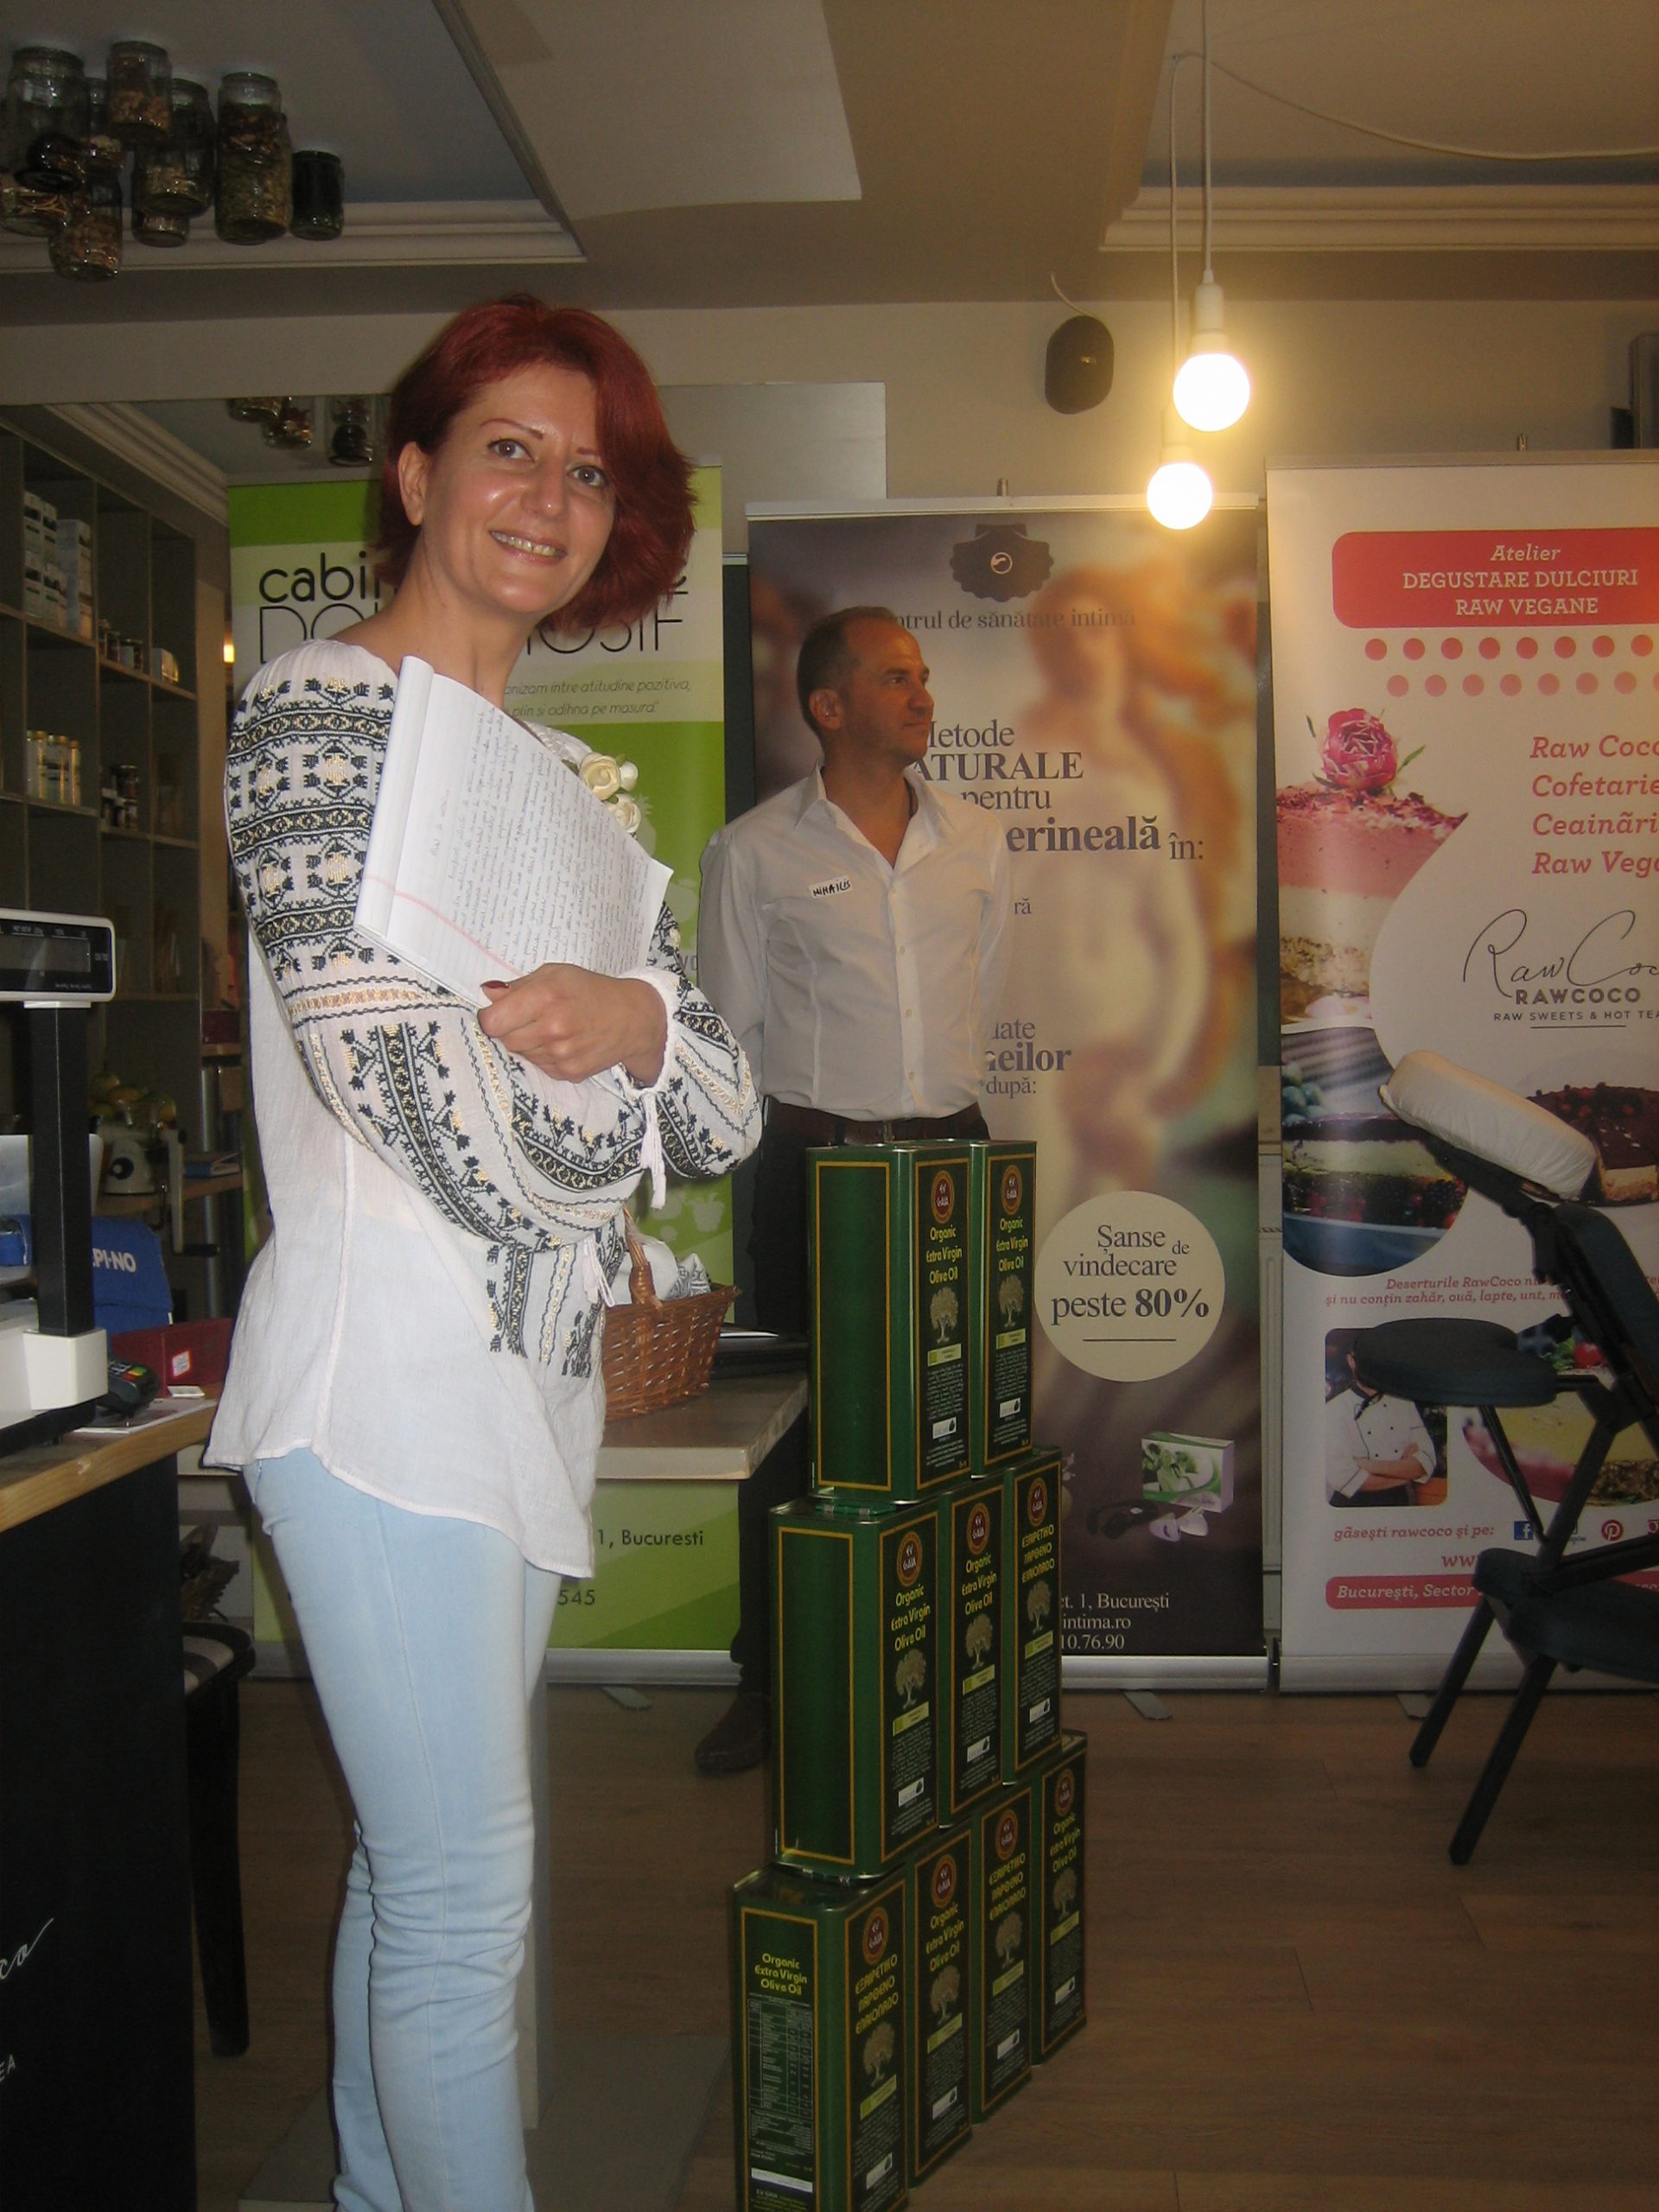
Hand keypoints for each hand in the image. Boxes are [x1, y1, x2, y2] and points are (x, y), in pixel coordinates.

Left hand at [478, 966, 666, 1084]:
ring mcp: (561, 1054)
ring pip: (521, 1054)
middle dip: (510, 1029)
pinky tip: (562, 1042)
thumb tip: (488, 993)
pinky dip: (544, 1055)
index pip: (493, 1021)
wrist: (631, 1019)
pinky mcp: (569, 1072)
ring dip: (527, 1042)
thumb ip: (519, 985)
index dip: (489, 1018)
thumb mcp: (555, 974)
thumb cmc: (591, 991)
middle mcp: (553, 1028)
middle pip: (505, 1039)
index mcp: (546, 997)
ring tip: (550, 1028)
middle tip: (528, 1018)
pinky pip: (539, 1066)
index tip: (495, 1014)